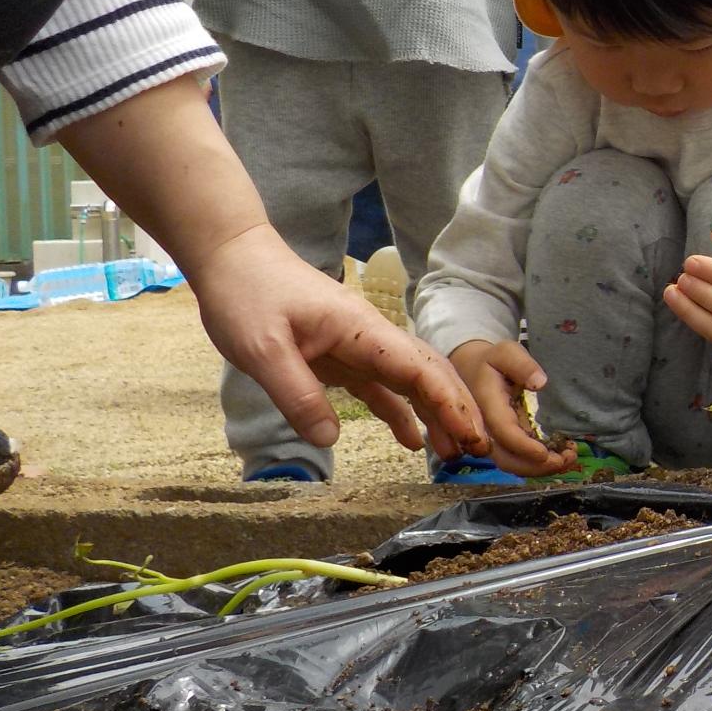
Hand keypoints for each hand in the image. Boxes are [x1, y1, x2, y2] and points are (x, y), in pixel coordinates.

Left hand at [189, 225, 490, 461]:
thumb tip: (331, 440)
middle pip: (428, 374)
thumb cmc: (248, 293)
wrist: (233, 258)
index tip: (471, 434)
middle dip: (457, 410)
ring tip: (454, 453)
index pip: (419, 368)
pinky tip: (412, 441)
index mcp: (362, 329)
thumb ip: (297, 395)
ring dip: (435, 415)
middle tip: (478, 451)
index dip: (449, 403)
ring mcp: (359, 347)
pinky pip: (381, 388)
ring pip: (411, 383)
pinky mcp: (341, 357)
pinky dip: (401, 413)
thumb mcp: (262, 349)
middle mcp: (371, 337)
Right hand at [450, 339, 575, 475]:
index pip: (504, 433)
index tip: (546, 453)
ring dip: (540, 468)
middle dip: (536, 467)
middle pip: (506, 459)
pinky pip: (516, 459)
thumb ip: (521, 364)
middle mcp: (485, 428)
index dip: (524, 448)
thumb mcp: (506, 353)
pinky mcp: (501, 442)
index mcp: (486, 406)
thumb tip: (540, 383)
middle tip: (567, 459)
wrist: (469, 370)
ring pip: (511, 464)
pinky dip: (537, 463)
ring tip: (569, 458)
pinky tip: (560, 454)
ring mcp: (492, 438)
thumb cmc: (491, 361)